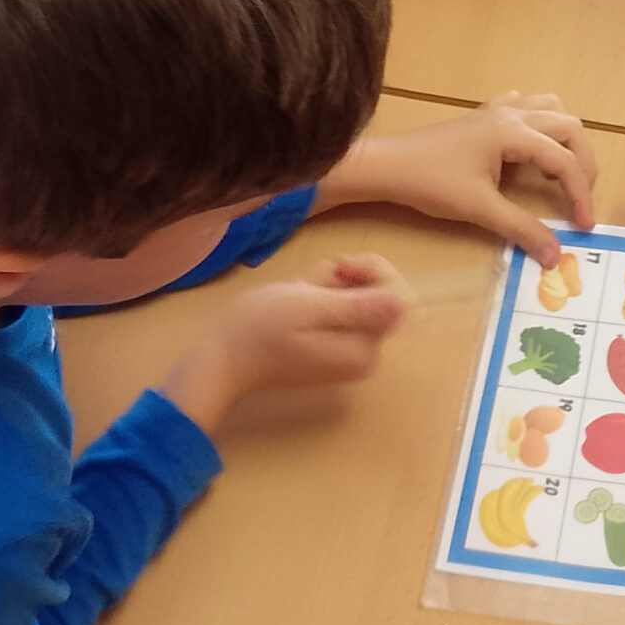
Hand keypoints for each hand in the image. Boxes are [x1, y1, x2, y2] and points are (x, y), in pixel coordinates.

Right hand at [160, 255, 410, 429]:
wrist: (221, 358)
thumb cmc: (259, 330)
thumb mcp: (308, 309)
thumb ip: (358, 307)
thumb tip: (404, 303)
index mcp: (363, 348)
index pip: (398, 296)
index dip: (373, 271)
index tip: (340, 266)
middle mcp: (364, 355)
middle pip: (379, 296)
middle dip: (348, 278)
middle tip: (314, 280)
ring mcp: (348, 353)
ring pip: (357, 297)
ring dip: (329, 285)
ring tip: (299, 292)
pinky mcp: (332, 348)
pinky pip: (341, 309)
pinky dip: (321, 296)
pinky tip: (297, 300)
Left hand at [314, 93, 598, 263]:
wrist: (389, 166)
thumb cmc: (431, 184)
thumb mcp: (479, 210)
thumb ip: (522, 229)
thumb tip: (556, 254)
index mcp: (514, 133)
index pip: (565, 161)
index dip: (581, 195)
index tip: (585, 227)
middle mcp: (512, 113)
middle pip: (570, 127)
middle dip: (583, 163)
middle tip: (580, 198)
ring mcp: (498, 110)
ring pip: (552, 108)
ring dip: (566, 137)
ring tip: (563, 169)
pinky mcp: (484, 115)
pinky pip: (526, 105)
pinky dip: (540, 122)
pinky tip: (532, 145)